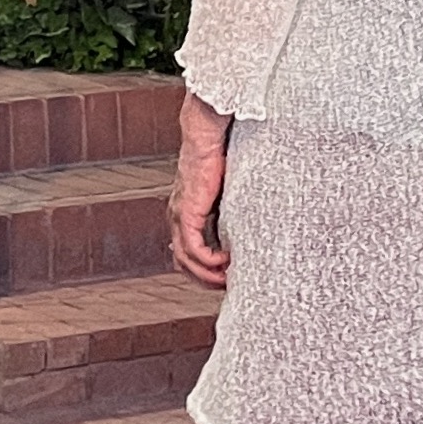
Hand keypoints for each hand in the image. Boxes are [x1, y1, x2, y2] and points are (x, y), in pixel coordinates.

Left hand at [168, 93, 230, 289]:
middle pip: (182, 263)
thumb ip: (228, 208)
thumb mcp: (225, 191)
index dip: (202, 270)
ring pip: (185, 260)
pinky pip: (194, 248)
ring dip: (207, 275)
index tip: (224, 278)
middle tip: (227, 287)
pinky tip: (226, 262)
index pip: (186, 253)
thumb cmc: (219, 157)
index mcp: (185, 213)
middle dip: (204, 279)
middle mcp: (177, 217)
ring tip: (228, 279)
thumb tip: (245, 224)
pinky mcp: (187, 212)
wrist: (206, 137)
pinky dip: (209, 261)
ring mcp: (179, 216)